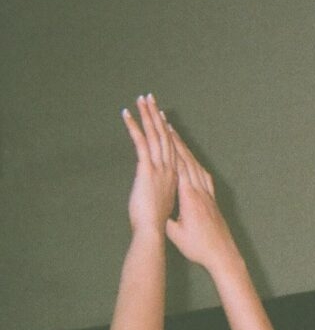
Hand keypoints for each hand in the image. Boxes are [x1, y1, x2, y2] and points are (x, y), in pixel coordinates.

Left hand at [122, 95, 176, 233]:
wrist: (153, 231)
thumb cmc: (156, 226)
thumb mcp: (162, 208)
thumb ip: (160, 197)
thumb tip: (154, 198)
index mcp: (173, 177)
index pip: (171, 148)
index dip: (167, 131)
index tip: (163, 118)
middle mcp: (169, 168)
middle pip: (165, 136)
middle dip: (157, 115)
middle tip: (151, 98)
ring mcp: (159, 167)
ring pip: (155, 134)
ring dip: (148, 114)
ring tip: (142, 98)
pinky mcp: (147, 168)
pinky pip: (140, 142)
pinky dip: (133, 127)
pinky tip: (126, 114)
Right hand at [163, 126, 238, 271]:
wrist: (222, 254)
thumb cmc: (198, 247)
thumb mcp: (176, 235)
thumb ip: (166, 220)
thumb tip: (154, 211)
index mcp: (189, 197)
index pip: (179, 167)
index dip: (172, 149)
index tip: (163, 133)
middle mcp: (200, 191)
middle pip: (188, 160)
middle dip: (177, 142)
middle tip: (167, 125)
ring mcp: (208, 194)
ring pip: (196, 166)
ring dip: (185, 150)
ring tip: (176, 137)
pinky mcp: (212, 199)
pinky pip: (203, 175)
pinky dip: (195, 164)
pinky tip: (192, 161)